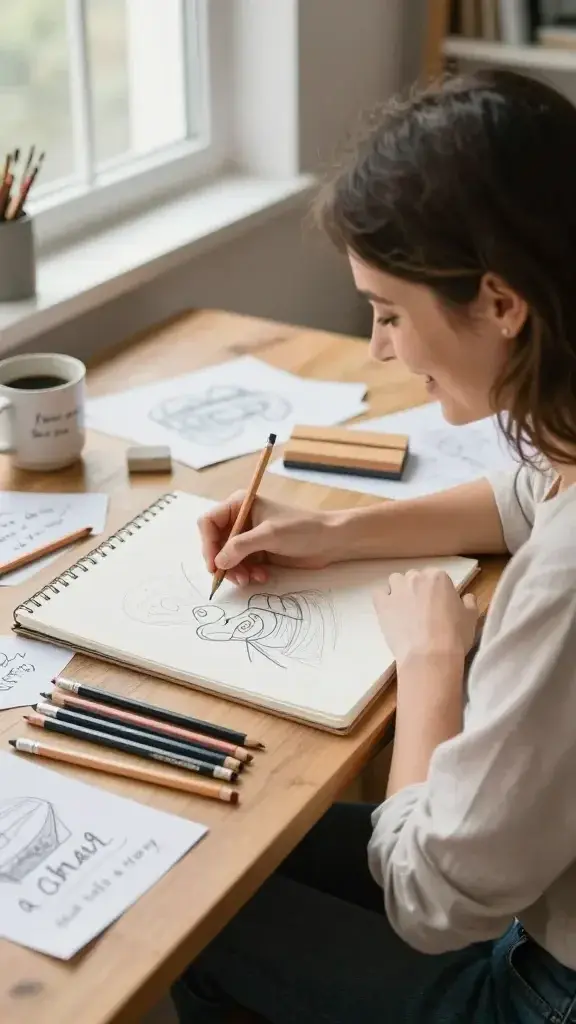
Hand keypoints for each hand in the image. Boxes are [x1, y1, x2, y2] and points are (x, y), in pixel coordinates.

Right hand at [198, 492, 339, 586]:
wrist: (329, 541)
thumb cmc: (301, 528)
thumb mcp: (269, 535)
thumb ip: (241, 547)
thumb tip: (218, 562)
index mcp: (240, 505)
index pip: (209, 523)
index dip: (207, 544)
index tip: (214, 564)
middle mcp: (241, 520)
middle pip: (216, 543)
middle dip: (223, 562)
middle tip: (234, 578)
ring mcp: (249, 537)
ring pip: (228, 558)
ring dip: (236, 571)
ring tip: (249, 579)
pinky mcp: (259, 552)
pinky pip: (242, 566)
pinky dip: (248, 573)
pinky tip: (262, 576)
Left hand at [373, 569, 478, 668]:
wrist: (431, 656)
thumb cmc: (455, 636)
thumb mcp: (472, 617)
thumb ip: (469, 602)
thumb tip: (466, 597)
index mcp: (438, 577)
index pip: (436, 577)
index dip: (437, 592)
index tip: (438, 606)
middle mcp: (416, 578)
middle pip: (414, 577)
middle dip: (417, 589)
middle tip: (422, 610)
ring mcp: (397, 590)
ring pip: (395, 581)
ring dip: (399, 590)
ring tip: (404, 609)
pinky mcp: (382, 604)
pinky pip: (379, 593)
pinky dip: (383, 599)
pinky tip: (390, 611)